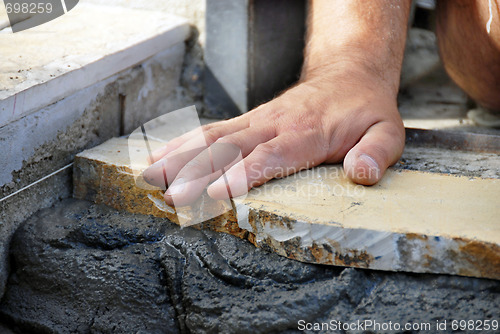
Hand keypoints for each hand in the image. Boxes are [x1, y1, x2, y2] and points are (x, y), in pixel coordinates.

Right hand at [143, 64, 404, 205]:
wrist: (349, 73)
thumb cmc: (366, 109)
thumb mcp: (388, 131)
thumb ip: (377, 153)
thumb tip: (360, 175)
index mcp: (307, 134)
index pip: (269, 156)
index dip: (241, 174)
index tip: (212, 193)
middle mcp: (275, 125)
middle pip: (228, 147)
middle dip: (193, 170)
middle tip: (164, 192)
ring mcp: (258, 121)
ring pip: (212, 136)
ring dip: (179, 155)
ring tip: (148, 175)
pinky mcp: (250, 120)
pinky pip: (213, 130)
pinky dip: (185, 143)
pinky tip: (163, 156)